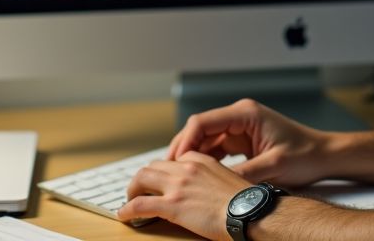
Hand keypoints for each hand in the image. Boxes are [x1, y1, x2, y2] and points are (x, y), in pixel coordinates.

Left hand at [120, 151, 250, 239]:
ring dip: (132, 189)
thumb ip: (213, 179)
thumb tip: (207, 192)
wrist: (250, 212)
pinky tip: (123, 215)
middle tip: (142, 189)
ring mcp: (177, 185)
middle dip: (145, 178)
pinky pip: (139, 204)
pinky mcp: (171, 205)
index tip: (163, 181)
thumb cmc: (246, 202)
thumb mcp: (230, 180)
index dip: (165, 171)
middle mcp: (186, 168)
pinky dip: (127, 209)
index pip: (174, 159)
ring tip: (130, 200)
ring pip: (141, 179)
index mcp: (201, 160)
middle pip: (154, 166)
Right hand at [169, 98, 333, 185]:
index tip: (174, 163)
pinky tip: (196, 177)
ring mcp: (240, 128)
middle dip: (183, 150)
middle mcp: (239, 117)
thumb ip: (242, 174)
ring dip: (192, 157)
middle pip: (199, 130)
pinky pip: (216, 149)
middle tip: (168, 172)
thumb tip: (214, 186)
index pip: (202, 122)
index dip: (184, 142)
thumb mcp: (272, 167)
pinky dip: (205, 161)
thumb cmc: (305, 156)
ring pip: (205, 140)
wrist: (324, 156)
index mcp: (245, 114)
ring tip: (177, 177)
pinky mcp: (242, 140)